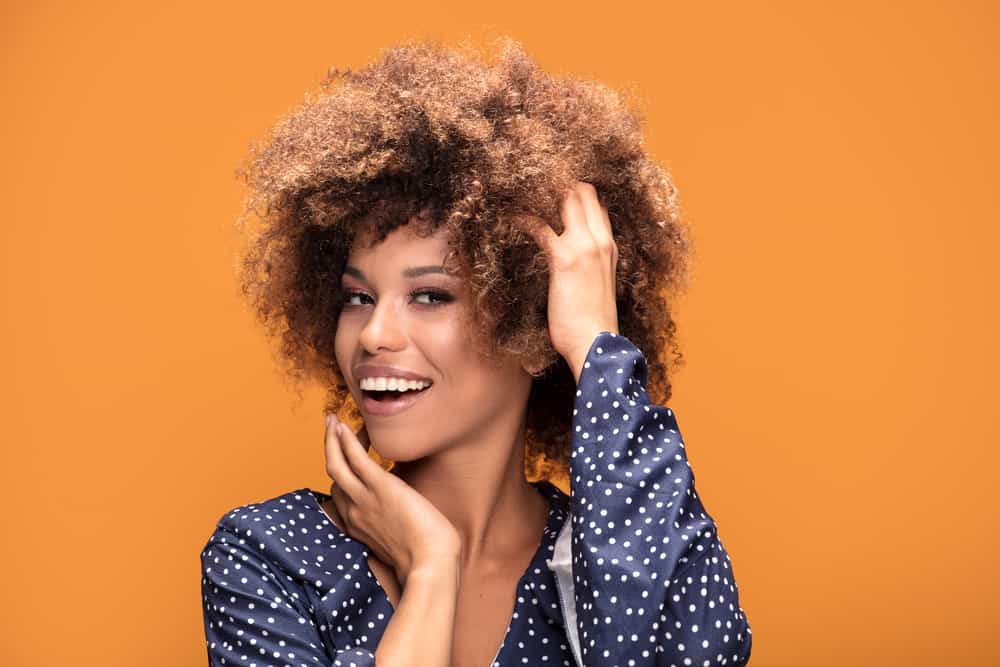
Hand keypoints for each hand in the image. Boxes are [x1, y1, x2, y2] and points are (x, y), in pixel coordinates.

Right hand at [323, 414, 460, 586]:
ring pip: (336, 464)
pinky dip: (345, 441)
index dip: (342, 469)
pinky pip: (355, 459)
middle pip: (333, 475)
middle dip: (329, 448)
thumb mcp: (400, 539)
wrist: (431, 565)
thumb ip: (392, 524)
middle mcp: (354, 512)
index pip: (340, 492)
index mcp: (358, 525)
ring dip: (331, 438)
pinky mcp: (381, 488)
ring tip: (333, 419)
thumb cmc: (425, 556)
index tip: (350, 452)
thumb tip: (402, 511)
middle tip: (331, 426)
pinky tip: (344, 426)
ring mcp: (365, 499)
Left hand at [517, 181, 619, 381]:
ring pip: (565, 199)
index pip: (596, 203)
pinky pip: (539, 226)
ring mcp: (584, 246)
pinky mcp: (564, 258)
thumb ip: (589, 265)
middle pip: (582, 191)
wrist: (597, 343)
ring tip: (517, 188)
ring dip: (539, 191)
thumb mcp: (598, 284)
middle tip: (530, 178)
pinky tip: (508, 216)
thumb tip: (570, 261)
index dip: (575, 190)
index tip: (551, 185)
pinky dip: (522, 218)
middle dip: (557, 181)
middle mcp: (600, 240)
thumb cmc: (593, 322)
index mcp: (609, 246)